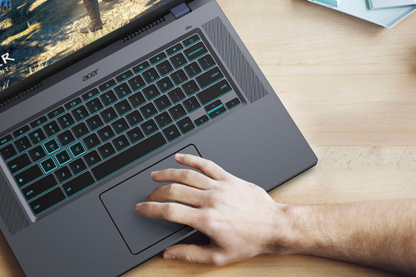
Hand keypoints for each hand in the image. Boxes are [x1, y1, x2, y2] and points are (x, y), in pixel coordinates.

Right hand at [135, 154, 286, 265]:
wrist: (274, 227)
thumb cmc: (250, 242)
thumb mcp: (218, 256)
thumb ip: (190, 254)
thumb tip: (169, 254)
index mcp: (206, 221)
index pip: (170, 211)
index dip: (151, 209)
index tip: (141, 208)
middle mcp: (211, 201)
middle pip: (175, 191)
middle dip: (156, 192)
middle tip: (148, 196)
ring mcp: (221, 187)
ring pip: (188, 175)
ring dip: (168, 173)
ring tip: (156, 175)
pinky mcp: (229, 178)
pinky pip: (207, 165)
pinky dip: (192, 159)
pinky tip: (180, 158)